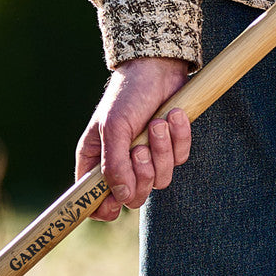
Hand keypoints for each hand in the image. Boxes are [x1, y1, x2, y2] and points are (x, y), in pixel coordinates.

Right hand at [76, 56, 192, 220]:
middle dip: (142, 173)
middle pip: (135, 197)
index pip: (95, 202)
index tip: (115, 204)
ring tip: (158, 122)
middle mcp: (121, 164)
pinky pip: (180, 159)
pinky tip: (173, 115)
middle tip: (139, 148)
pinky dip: (179, 137)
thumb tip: (122, 197)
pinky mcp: (171, 148)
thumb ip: (114, 165)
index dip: (104, 208)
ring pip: (161, 180)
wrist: (158, 67)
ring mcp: (148, 157)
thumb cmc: (127, 95)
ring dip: (162, 150)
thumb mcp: (113, 128)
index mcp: (97, 161)